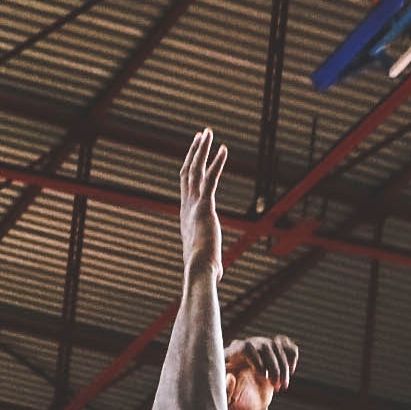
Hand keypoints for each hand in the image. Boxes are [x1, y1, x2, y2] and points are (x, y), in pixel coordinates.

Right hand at [176, 128, 227, 270]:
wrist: (198, 270)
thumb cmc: (202, 270)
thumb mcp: (207, 262)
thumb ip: (211, 263)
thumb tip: (216, 278)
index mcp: (186, 214)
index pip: (187, 185)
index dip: (191, 167)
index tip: (196, 153)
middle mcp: (187, 205)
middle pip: (188, 171)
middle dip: (195, 151)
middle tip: (201, 135)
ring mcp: (194, 204)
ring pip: (196, 169)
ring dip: (202, 149)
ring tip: (207, 132)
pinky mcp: (205, 206)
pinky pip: (211, 178)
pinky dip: (217, 162)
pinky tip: (224, 149)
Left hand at [225, 335, 298, 409]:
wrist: (244, 404)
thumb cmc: (232, 403)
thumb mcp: (226, 403)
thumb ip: (225, 392)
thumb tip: (230, 378)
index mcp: (232, 356)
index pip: (247, 347)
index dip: (257, 360)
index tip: (263, 376)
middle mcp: (247, 348)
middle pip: (265, 346)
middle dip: (274, 367)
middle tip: (276, 387)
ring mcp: (261, 349)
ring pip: (277, 347)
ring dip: (284, 367)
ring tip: (282, 386)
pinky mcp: (274, 354)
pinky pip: (287, 346)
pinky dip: (292, 357)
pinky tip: (290, 371)